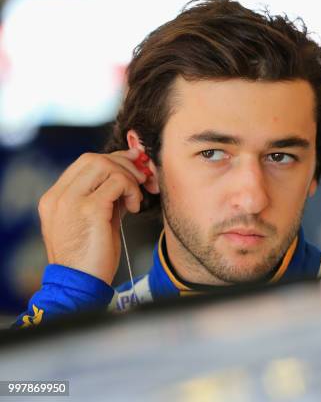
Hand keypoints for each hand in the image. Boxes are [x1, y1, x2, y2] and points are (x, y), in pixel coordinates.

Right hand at [37, 149, 148, 284]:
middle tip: (142, 179)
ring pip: (105, 165)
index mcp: (55, 198)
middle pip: (93, 158)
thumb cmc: (89, 258)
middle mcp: (58, 196)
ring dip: (128, 177)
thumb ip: (105, 199)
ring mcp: (71, 201)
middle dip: (123, 164)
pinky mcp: (89, 209)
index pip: (84, 163)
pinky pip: (117, 182)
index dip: (112, 160)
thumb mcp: (94, 222)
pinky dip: (131, 190)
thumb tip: (127, 179)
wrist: (80, 286)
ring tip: (136, 198)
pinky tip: (134, 207)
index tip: (133, 167)